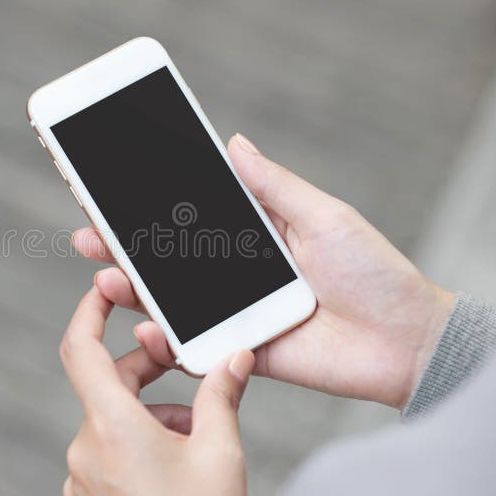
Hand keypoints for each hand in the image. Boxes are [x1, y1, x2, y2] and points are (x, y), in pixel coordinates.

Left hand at [61, 287, 254, 495]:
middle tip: (189, 372)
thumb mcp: (220, 456)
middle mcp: (87, 449)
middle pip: (109, 385)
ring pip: (114, 421)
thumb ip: (222, 398)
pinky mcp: (90, 494)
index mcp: (112, 427)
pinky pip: (110, 452)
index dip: (90, 311)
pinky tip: (177, 461)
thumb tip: (234, 360)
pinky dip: (140, 444)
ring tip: (198, 436)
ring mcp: (84, 476)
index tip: (103, 290)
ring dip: (153, 415)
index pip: (81, 348)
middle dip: (149, 371)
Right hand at [72, 134, 454, 408]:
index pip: (193, 217)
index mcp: (255, 237)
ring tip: (105, 277)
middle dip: (124, 249)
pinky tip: (148, 328)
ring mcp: (236, 314)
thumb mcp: (325, 217)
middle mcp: (237, 275)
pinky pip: (196, 349)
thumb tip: (233, 144)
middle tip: (89, 234)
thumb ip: (275, 186)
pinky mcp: (241, 352)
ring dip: (133, 292)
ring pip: (172, 303)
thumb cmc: (374, 273)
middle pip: (169, 261)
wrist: (407, 341)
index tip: (113, 193)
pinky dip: (168, 343)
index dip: (153, 207)